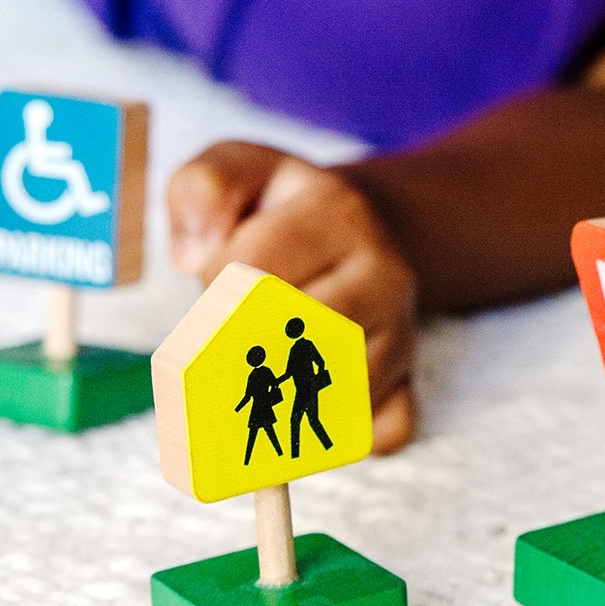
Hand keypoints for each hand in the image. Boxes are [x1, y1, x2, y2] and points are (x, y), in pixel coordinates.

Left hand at [168, 142, 417, 451]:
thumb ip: (202, 188)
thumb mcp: (239, 168)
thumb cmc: (283, 208)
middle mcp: (385, 275)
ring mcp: (402, 333)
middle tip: (218, 344)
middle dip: (239, 350)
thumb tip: (196, 257)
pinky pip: (379, 430)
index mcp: (341, 215)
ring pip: (334, 390)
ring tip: (246, 380)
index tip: (217, 278)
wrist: (364, 230)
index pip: (254, 268)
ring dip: (276, 399)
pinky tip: (300, 411)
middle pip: (295, 337)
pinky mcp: (409, 382)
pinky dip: (336, 437)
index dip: (215, 281)